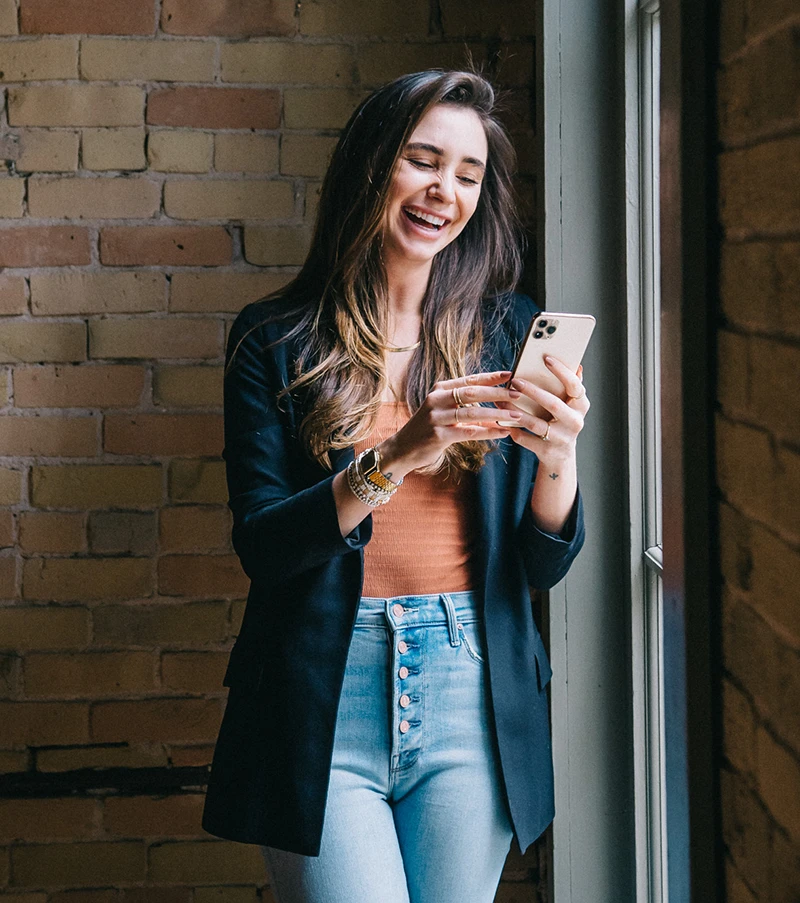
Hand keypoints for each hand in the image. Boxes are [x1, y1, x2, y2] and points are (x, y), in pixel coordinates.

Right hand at [377, 370, 521, 479]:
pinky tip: (503, 432)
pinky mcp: (438, 435)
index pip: (470, 380)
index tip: (511, 375)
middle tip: (518, 394)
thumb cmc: (427, 428)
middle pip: (473, 393)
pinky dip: (488, 432)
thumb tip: (491, 396)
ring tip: (516, 415)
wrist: (402, 449)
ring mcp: (436, 417)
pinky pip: (469, 432)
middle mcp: (436, 399)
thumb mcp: (441, 409)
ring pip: (472, 413)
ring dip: (497, 414)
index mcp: (440, 389)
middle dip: (498, 393)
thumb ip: (461, 402)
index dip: (491, 377)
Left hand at [498, 357, 589, 463]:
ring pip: (535, 424)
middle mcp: (575, 422)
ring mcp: (562, 438)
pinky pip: (526, 439)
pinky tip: (503, 423)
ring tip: (501, 402)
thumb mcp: (570, 405)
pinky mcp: (547, 451)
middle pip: (553, 404)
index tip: (546, 359)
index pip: (575, 386)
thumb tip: (576, 365)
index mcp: (581, 406)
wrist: (561, 455)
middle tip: (515, 381)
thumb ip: (571, 387)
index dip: (562, 372)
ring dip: (516, 412)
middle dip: (532, 391)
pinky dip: (514, 431)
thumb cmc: (561, 421)